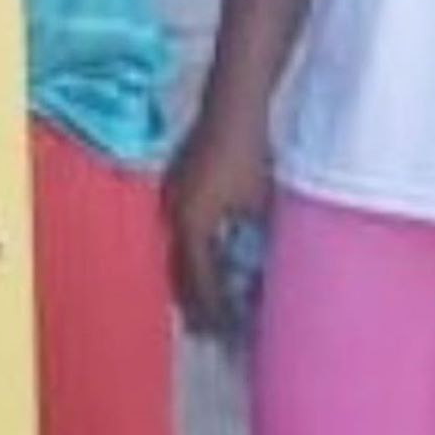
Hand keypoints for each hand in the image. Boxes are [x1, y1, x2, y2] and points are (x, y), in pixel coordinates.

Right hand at [161, 122, 273, 345]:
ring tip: (208, 300)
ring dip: (191, 278)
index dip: (214, 309)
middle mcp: (172, 213)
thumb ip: (259, 244)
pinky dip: (191, 252)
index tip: (227, 333)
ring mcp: (170, 196)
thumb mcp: (264, 206)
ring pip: (175, 251)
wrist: (235, 101)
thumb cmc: (253, 152)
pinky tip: (209, 256)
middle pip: (177, 271)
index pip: (199, 280)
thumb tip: (263, 277)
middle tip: (210, 330)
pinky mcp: (176, 182)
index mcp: (192, 223)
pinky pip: (178, 230)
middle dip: (194, 302)